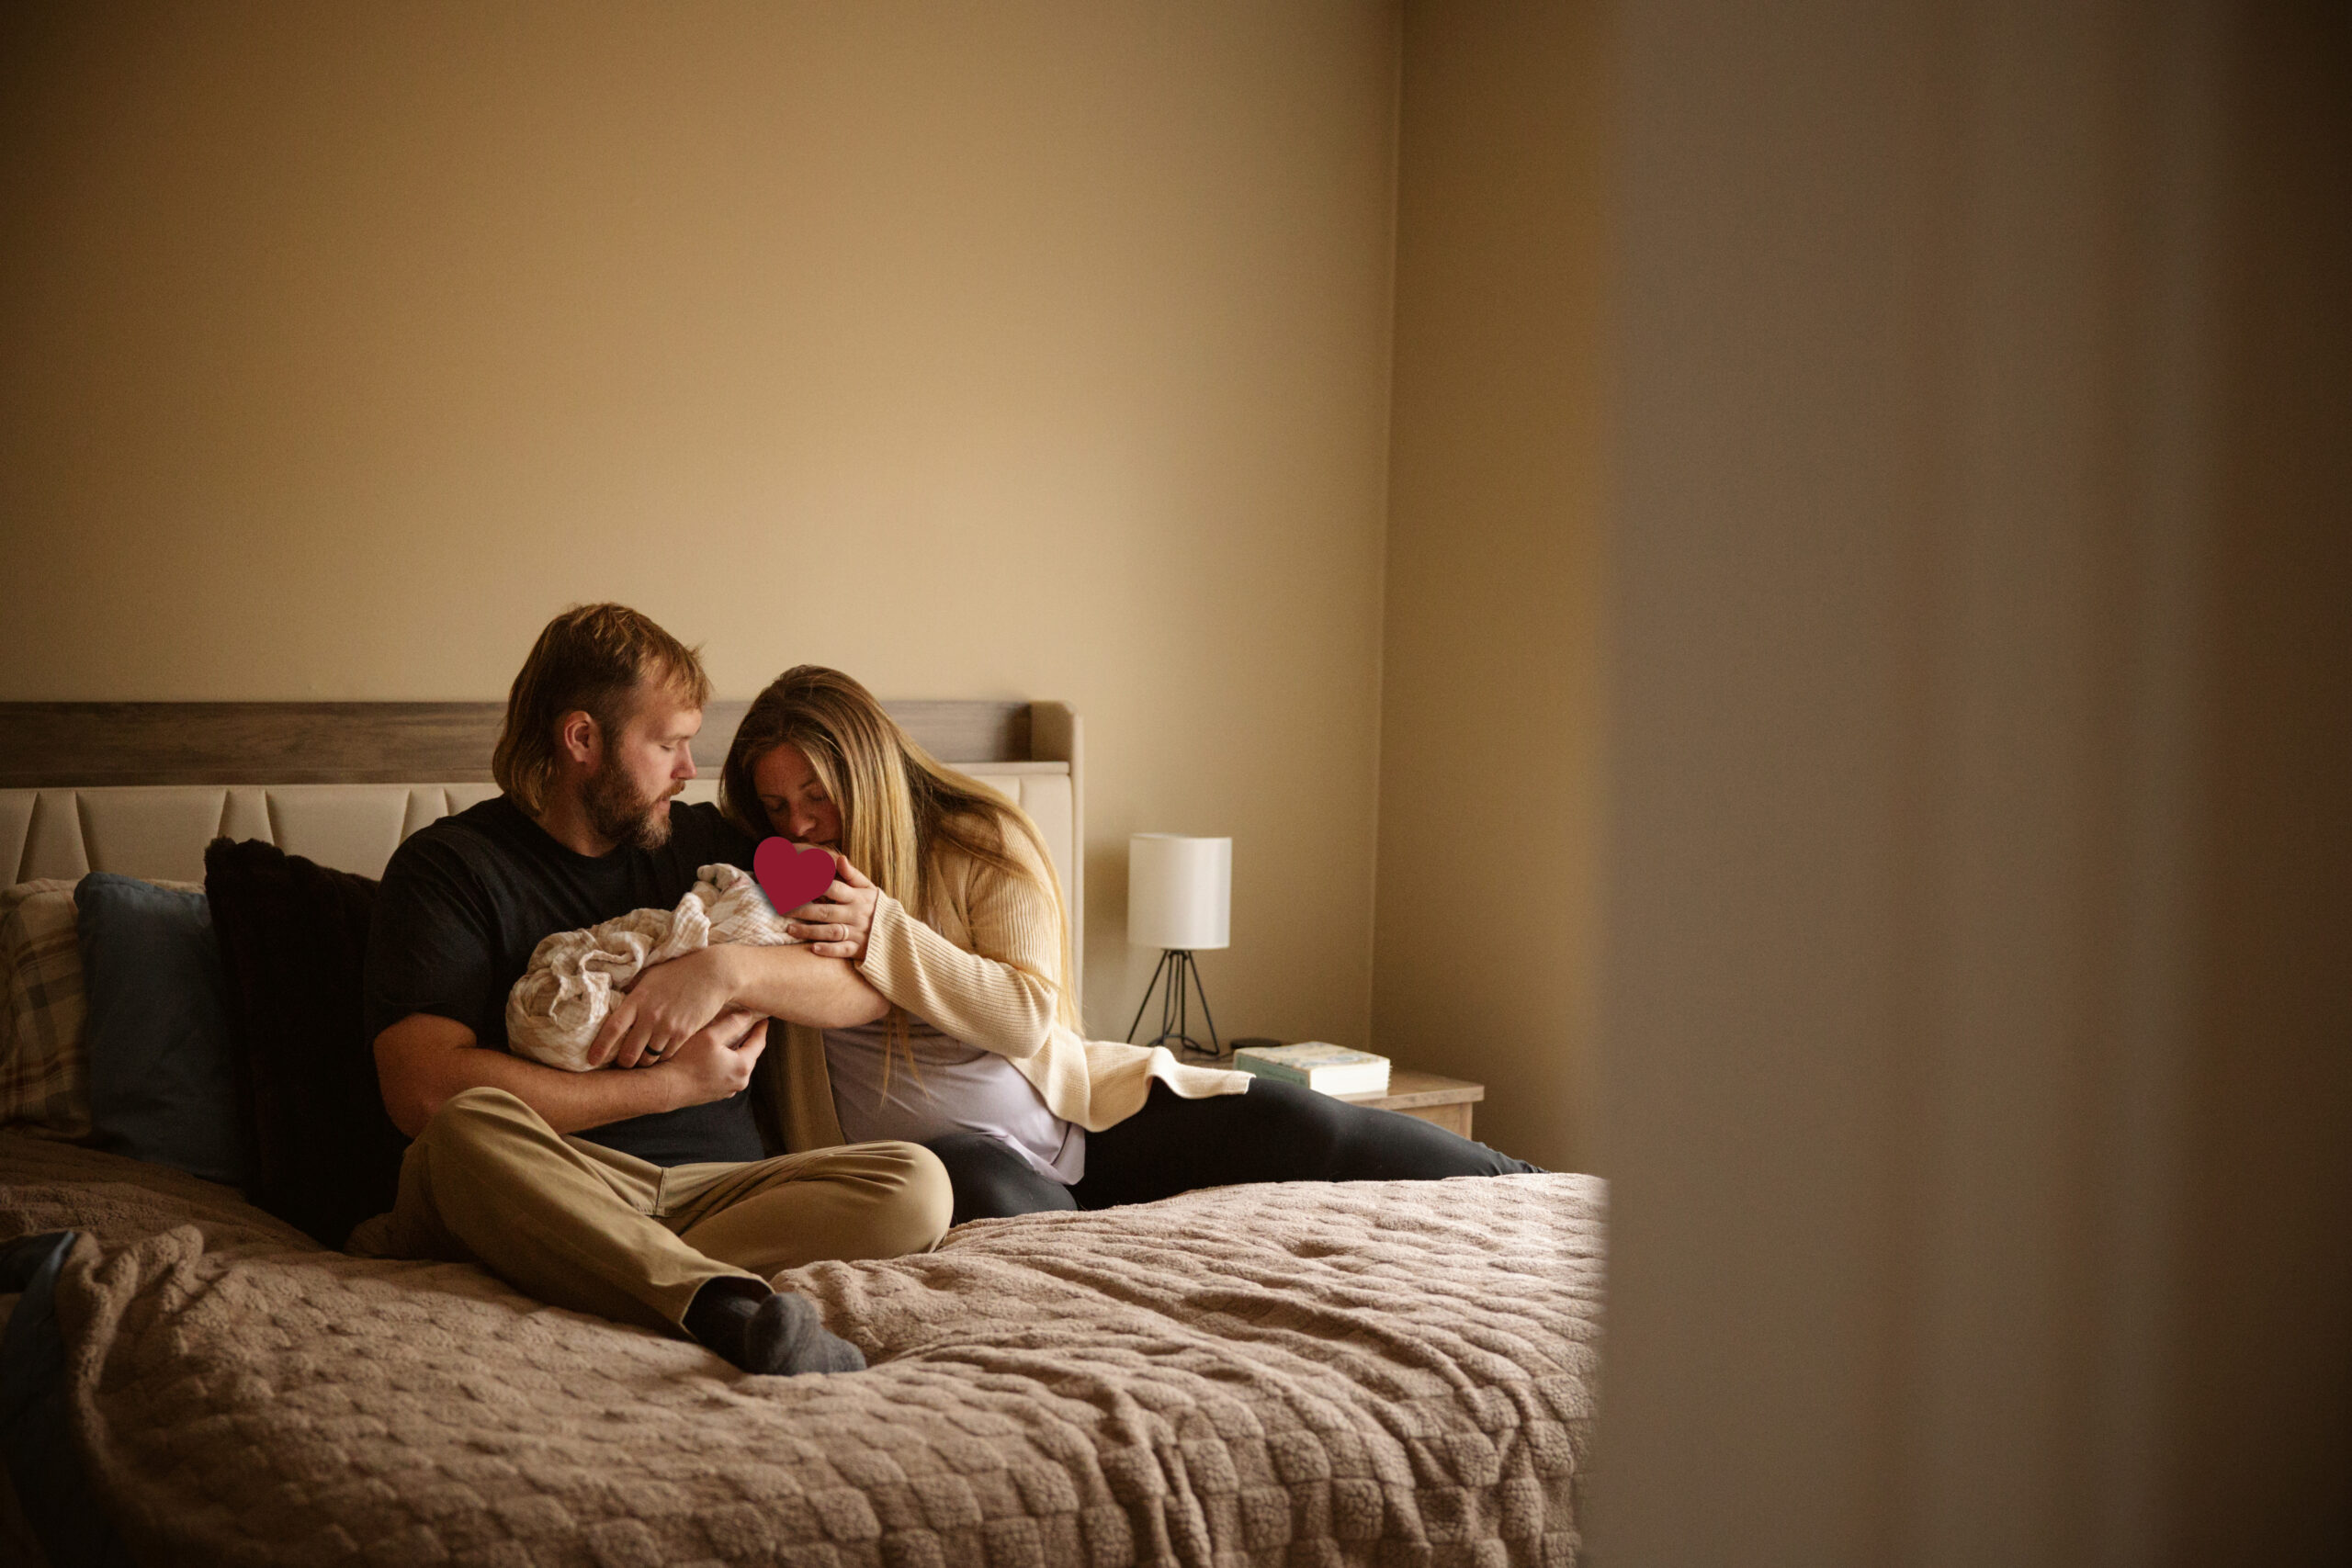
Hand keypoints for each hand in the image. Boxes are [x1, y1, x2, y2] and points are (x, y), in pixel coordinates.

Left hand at [592, 946, 737, 1068]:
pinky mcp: (684, 1033)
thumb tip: (613, 1000)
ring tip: (641, 1060)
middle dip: (623, 1062)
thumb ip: (632, 991)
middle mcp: (650, 1016)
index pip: (612, 1029)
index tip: (591, 1060)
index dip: (599, 1048)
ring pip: (648, 1058)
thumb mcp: (650, 976)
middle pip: (629, 1053)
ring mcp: (668, 1026)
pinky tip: (661, 1052)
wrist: (713, 973)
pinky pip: (667, 1055)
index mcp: (637, 999)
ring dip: (643, 1062)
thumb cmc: (679, 971)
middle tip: (621, 1063)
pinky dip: (661, 1057)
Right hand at [651, 1014, 767, 1105]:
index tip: (764, 1019)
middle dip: (749, 1040)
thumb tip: (747, 1015)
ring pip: (737, 1066)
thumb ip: (731, 1023)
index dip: (761, 1029)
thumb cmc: (686, 1061)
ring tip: (732, 1038)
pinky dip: (726, 1063)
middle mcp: (739, 1082)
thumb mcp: (710, 1036)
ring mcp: (727, 1090)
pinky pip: (726, 1074)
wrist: (665, 1088)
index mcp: (742, 1066)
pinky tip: (716, 1055)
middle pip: (749, 1056)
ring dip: (736, 1052)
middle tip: (749, 1026)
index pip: (759, 1044)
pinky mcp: (715, 1094)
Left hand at [785, 857, 879, 960]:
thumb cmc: (878, 908)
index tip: (793, 882)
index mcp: (857, 897)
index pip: (833, 888)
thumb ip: (853, 875)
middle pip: (825, 911)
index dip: (813, 884)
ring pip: (830, 931)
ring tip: (789, 929)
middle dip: (802, 910)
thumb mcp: (869, 888)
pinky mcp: (858, 949)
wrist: (899, 934)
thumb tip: (839, 858)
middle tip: (782, 909)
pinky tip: (813, 949)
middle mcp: (856, 914)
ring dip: (809, 931)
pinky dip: (828, 950)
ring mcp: (857, 933)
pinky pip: (842, 950)